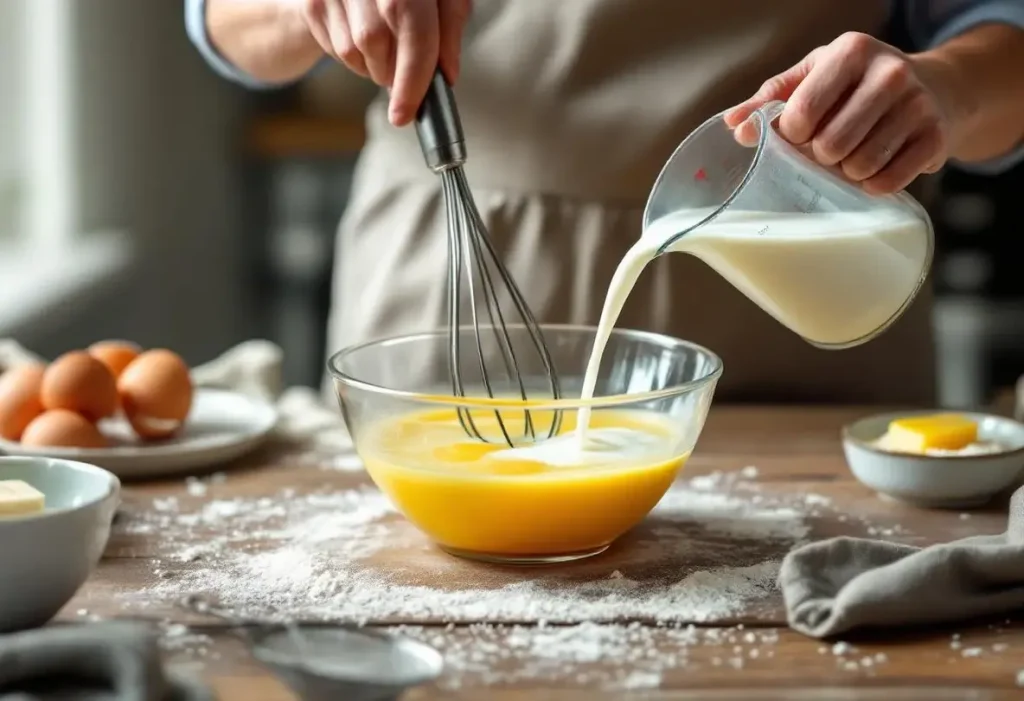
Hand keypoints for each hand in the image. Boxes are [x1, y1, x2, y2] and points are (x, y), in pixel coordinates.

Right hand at [300, 0, 471, 125]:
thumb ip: (450, 27)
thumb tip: (445, 73)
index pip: (412, 25)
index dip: (413, 74)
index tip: (406, 111)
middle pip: (375, 40)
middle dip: (392, 69)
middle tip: (404, 67)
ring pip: (353, 49)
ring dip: (375, 65)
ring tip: (384, 45)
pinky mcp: (313, 3)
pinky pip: (337, 50)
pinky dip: (356, 58)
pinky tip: (362, 38)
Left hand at [725, 32, 957, 194]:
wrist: (936, 88)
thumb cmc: (857, 86)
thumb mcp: (815, 77)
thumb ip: (771, 100)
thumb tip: (736, 126)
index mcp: (851, 51)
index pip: (801, 112)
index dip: (791, 136)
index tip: (799, 135)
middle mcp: (890, 73)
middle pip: (829, 145)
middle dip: (820, 157)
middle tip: (828, 149)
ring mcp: (918, 104)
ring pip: (858, 167)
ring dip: (846, 173)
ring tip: (852, 157)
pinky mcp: (936, 137)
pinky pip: (887, 182)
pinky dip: (873, 186)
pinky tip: (875, 169)